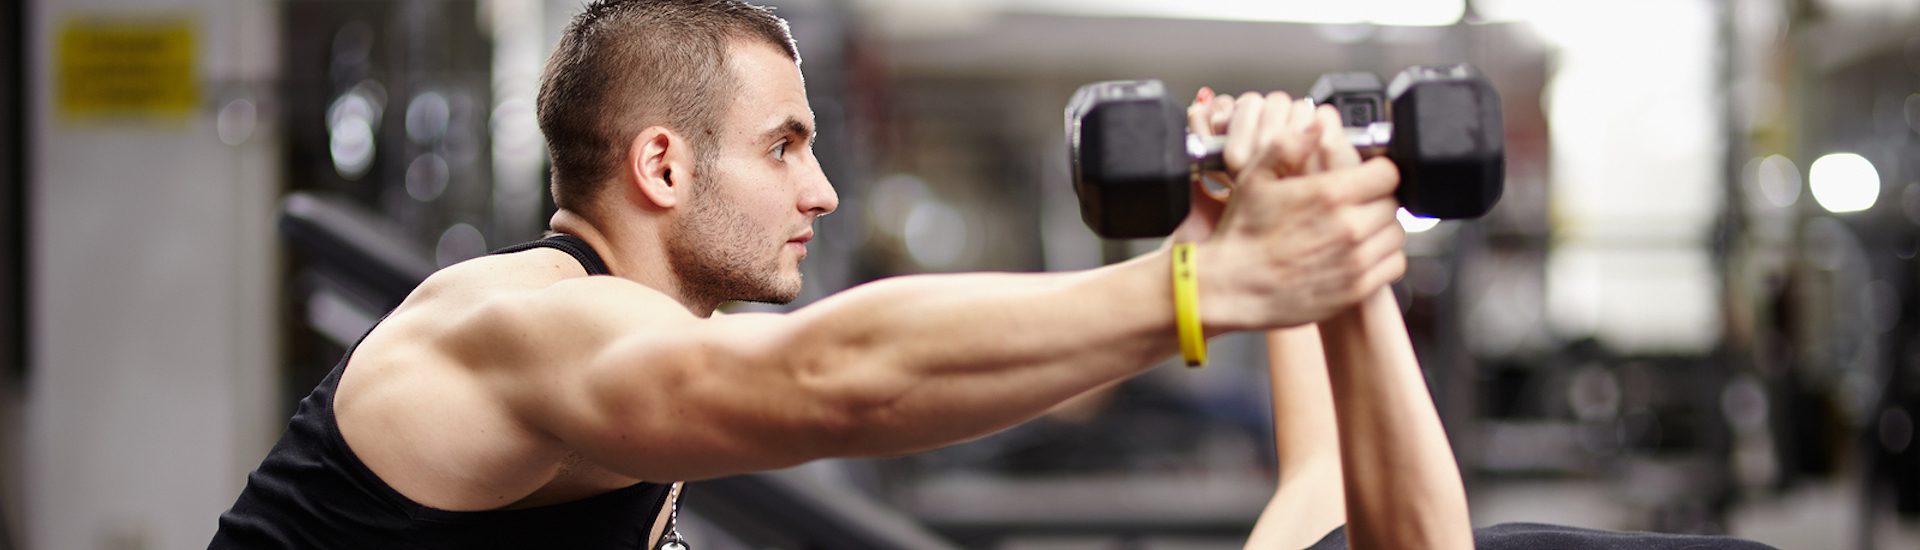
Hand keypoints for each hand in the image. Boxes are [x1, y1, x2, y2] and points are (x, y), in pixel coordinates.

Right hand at [1192, 93, 1406, 330]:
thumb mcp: (1254, 178)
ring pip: (1396, 234)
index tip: (1366, 174)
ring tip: (1357, 228)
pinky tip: (1360, 253)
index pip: (1387, 172)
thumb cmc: (1241, 236)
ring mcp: (1355, 261)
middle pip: (1393, 203)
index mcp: (1329, 194)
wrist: (1230, 288)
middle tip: (1356, 203)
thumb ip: (1288, 145)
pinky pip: (1393, 265)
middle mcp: (1349, 228)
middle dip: (1377, 199)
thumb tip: (1316, 125)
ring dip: (1381, 228)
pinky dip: (1383, 258)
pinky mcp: (1356, 289)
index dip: (1377, 170)